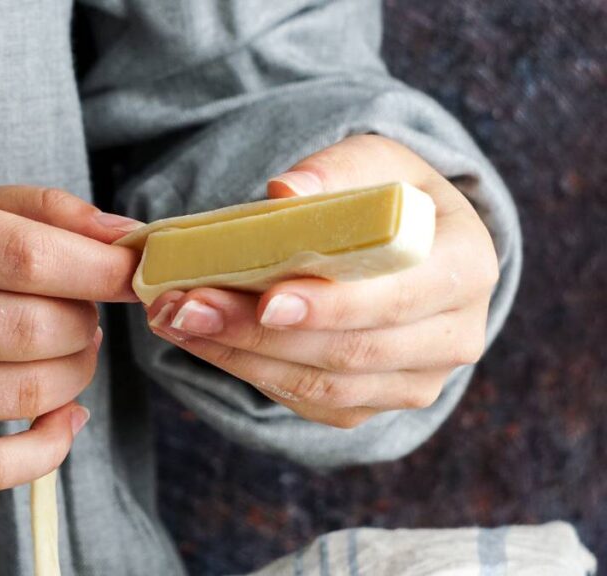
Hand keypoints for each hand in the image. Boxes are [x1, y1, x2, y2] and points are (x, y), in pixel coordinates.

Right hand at [0, 186, 141, 490]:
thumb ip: (29, 210)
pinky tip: (61, 419)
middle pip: (28, 327)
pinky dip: (48, 448)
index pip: (20, 252)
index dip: (96, 267)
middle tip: (84, 315)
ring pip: (19, 394)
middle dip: (84, 323)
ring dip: (74, 375)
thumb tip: (124, 237)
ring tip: (69, 355)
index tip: (136, 272)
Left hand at [144, 135, 499, 427]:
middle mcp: (453, 336)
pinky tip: (197, 339)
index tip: (266, 299)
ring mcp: (414, 382)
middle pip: (349, 351)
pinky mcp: (370, 405)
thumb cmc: (389, 197)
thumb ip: (336, 171)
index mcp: (466, 267)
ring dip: (237, 355)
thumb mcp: (375, 162)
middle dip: (257, 332)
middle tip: (184, 306)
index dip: (333, 305)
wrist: (407, 247)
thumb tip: (286, 193)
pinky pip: (304, 400)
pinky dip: (244, 371)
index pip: (399, 298)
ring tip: (174, 318)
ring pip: (320, 385)